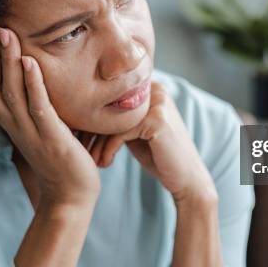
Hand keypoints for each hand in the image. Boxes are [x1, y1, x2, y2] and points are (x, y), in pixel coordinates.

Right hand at [0, 22, 101, 207]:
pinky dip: (33, 83)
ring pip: (10, 93)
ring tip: (6, 34)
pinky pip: (38, 107)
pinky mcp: (52, 136)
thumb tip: (33, 81)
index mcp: (9, 122)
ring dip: (7, 61)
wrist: (70, 195)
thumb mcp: (38, 128)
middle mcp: (14, 125)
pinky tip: (31, 61)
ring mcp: (31, 131)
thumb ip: (31, 106)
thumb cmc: (57, 158)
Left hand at [93, 82, 216, 203]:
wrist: (186, 178)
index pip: (113, 98)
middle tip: (84, 151)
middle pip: (111, 106)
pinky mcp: (157, 120)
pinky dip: (108, 149)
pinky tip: (105, 163)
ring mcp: (159, 104)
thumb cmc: (158, 156)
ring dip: (98, 143)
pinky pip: (121, 132)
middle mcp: (156, 90)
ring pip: (113, 120)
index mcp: (151, 88)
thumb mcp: (136, 131)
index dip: (93, 119)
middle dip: (93, 131)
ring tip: (93, 160)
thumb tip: (85, 109)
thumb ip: (120, 117)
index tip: (81, 139)